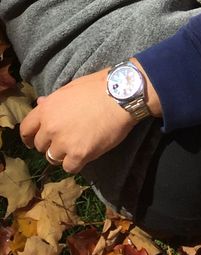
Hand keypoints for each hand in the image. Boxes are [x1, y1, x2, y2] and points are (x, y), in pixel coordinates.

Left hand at [20, 69, 137, 172]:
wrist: (121, 95)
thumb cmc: (98, 87)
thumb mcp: (71, 88)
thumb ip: (53, 100)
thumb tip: (40, 104)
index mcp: (47, 109)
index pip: (26, 129)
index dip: (29, 137)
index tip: (34, 141)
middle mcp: (51, 127)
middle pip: (41, 146)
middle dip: (51, 144)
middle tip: (65, 141)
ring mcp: (64, 142)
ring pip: (53, 158)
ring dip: (63, 154)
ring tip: (77, 147)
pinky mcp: (79, 154)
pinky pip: (69, 167)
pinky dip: (76, 163)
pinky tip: (85, 154)